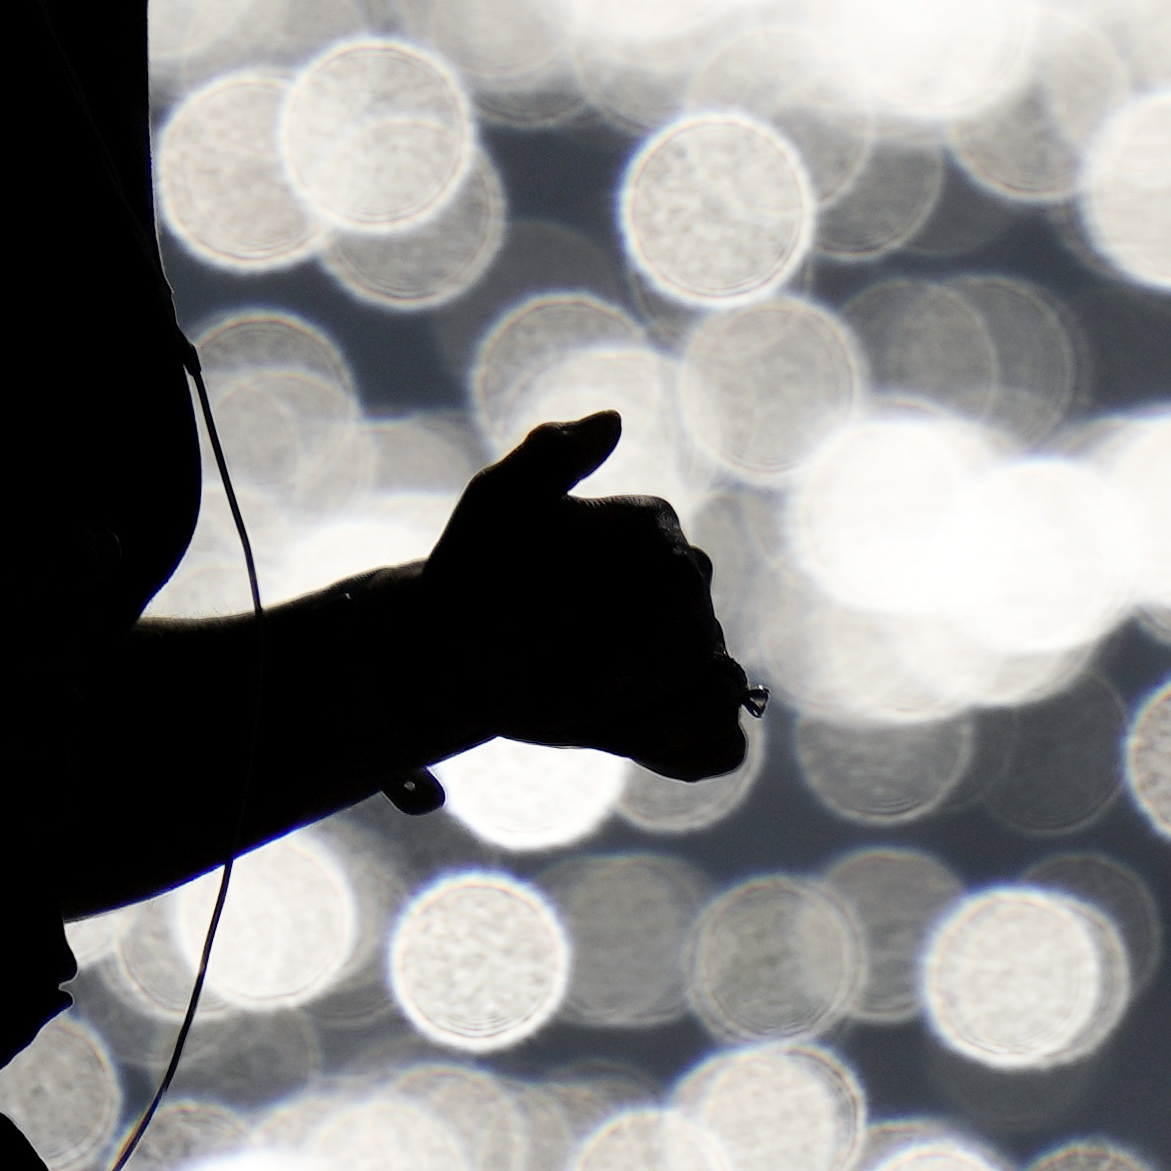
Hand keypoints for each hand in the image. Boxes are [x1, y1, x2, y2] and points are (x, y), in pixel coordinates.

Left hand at [412, 407, 766, 779]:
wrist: (450, 643)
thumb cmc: (473, 570)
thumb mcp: (494, 508)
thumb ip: (547, 460)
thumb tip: (612, 421)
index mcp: (653, 530)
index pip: (677, 588)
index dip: (633, 640)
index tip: (582, 677)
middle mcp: (685, 585)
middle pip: (700, 647)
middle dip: (627, 686)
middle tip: (550, 700)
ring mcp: (690, 649)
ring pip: (716, 694)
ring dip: (643, 720)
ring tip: (570, 717)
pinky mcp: (679, 709)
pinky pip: (719, 743)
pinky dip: (682, 749)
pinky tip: (619, 741)